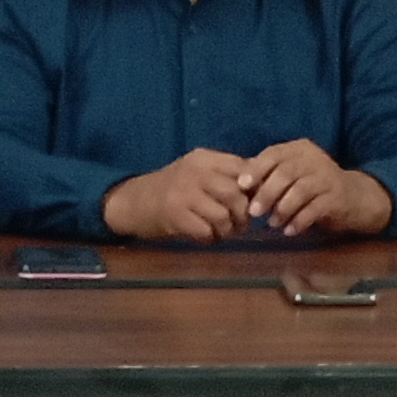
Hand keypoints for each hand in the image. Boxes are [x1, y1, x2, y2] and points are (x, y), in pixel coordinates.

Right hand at [101, 149, 249, 241]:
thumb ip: (226, 175)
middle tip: (241, 223)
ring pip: (223, 215)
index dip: (255, 188)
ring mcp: (183, 193)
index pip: (242, 168)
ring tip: (223, 231)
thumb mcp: (198, 172)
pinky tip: (205, 236)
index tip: (254, 201)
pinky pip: (206, 231)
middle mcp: (194, 171)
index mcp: (204, 158)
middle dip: (244, 214)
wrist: (133, 200)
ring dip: (228, 230)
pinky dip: (210, 238)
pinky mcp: (174, 215)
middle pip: (235, 193)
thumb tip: (263, 185)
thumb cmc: (173, 188)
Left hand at [239, 139, 389, 236]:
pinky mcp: (338, 196)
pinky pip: (315, 208)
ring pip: (300, 190)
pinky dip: (299, 220)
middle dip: (267, 193)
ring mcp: (328, 176)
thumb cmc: (314, 187)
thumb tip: (239, 187)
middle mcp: (314, 158)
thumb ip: (271, 176)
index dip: (256, 169)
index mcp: (299, 149)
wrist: (355, 197)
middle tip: (253, 212)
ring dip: (282, 209)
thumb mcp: (294, 175)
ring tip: (272, 223)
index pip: (273, 154)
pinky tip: (289, 230)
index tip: (242, 186)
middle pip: (286, 173)